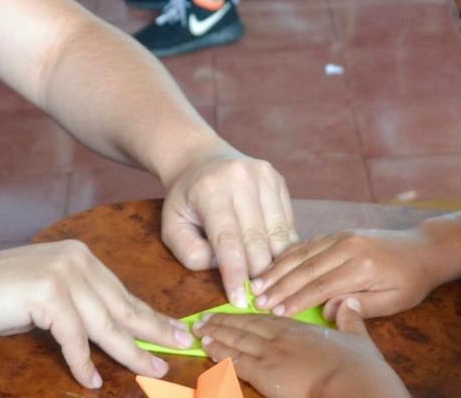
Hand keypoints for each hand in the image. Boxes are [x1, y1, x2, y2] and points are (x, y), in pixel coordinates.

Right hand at [0, 241, 192, 388]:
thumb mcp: (42, 297)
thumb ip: (75, 307)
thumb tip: (110, 333)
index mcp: (78, 255)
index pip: (122, 293)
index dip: (150, 316)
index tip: (175, 332)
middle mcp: (74, 258)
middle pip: (122, 306)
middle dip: (153, 332)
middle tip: (181, 350)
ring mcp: (60, 273)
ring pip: (105, 323)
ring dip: (130, 352)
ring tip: (152, 371)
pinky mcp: (45, 292)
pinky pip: (73, 337)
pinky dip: (82, 362)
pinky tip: (91, 380)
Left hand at [159, 149, 296, 306]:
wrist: (200, 159)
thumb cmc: (185, 201)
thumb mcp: (172, 227)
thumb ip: (191, 252)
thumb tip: (224, 268)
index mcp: (211, 189)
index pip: (228, 240)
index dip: (236, 274)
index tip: (241, 301)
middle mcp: (241, 178)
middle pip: (258, 239)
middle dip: (259, 274)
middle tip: (258, 300)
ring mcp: (264, 177)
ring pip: (279, 233)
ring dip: (276, 263)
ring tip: (270, 285)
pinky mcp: (279, 181)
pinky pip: (288, 223)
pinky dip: (284, 247)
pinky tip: (277, 262)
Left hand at [199, 298, 408, 397]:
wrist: (354, 385)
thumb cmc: (360, 368)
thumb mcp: (358, 339)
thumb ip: (350, 319)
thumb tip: (350, 301)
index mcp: (302, 330)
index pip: (268, 319)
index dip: (249, 315)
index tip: (236, 311)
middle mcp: (283, 338)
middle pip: (247, 326)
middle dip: (225, 322)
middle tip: (205, 317)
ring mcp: (272, 354)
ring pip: (237, 341)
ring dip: (217, 334)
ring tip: (200, 330)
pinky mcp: (265, 373)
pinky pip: (236, 360)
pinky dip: (219, 352)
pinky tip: (207, 348)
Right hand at [251, 229, 440, 318]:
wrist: (422, 249)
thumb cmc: (410, 281)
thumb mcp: (393, 302)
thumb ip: (360, 307)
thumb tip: (327, 311)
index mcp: (362, 266)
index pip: (321, 286)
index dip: (295, 300)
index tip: (275, 312)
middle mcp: (348, 246)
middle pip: (305, 267)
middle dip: (278, 285)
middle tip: (256, 299)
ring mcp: (342, 236)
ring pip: (302, 253)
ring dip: (277, 269)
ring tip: (256, 283)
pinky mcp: (338, 233)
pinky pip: (308, 244)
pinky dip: (288, 255)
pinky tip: (272, 266)